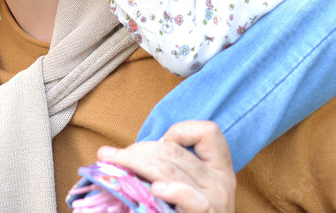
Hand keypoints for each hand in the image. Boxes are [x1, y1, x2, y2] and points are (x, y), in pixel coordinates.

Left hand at [97, 121, 235, 212]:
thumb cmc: (186, 211)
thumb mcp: (189, 186)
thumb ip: (173, 166)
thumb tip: (137, 153)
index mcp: (219, 169)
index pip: (208, 132)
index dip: (181, 131)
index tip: (161, 142)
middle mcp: (221, 182)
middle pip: (174, 152)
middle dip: (139, 150)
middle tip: (114, 156)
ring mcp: (214, 201)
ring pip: (170, 170)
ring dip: (136, 163)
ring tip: (115, 164)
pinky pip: (189, 198)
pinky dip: (172, 191)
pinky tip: (155, 190)